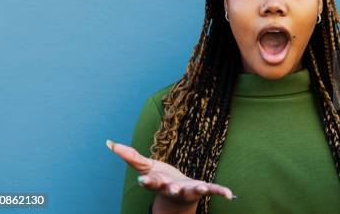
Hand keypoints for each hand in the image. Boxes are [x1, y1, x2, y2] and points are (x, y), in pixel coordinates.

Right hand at [106, 140, 235, 210]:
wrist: (177, 196)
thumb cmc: (160, 179)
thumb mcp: (146, 166)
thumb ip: (130, 156)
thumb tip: (109, 143)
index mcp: (158, 183)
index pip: (150, 182)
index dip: (147, 181)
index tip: (143, 180)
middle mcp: (172, 189)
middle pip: (170, 189)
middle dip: (170, 188)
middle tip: (170, 187)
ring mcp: (188, 191)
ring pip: (192, 191)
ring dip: (197, 190)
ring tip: (202, 188)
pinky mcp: (202, 189)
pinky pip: (213, 190)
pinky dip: (221, 192)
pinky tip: (230, 194)